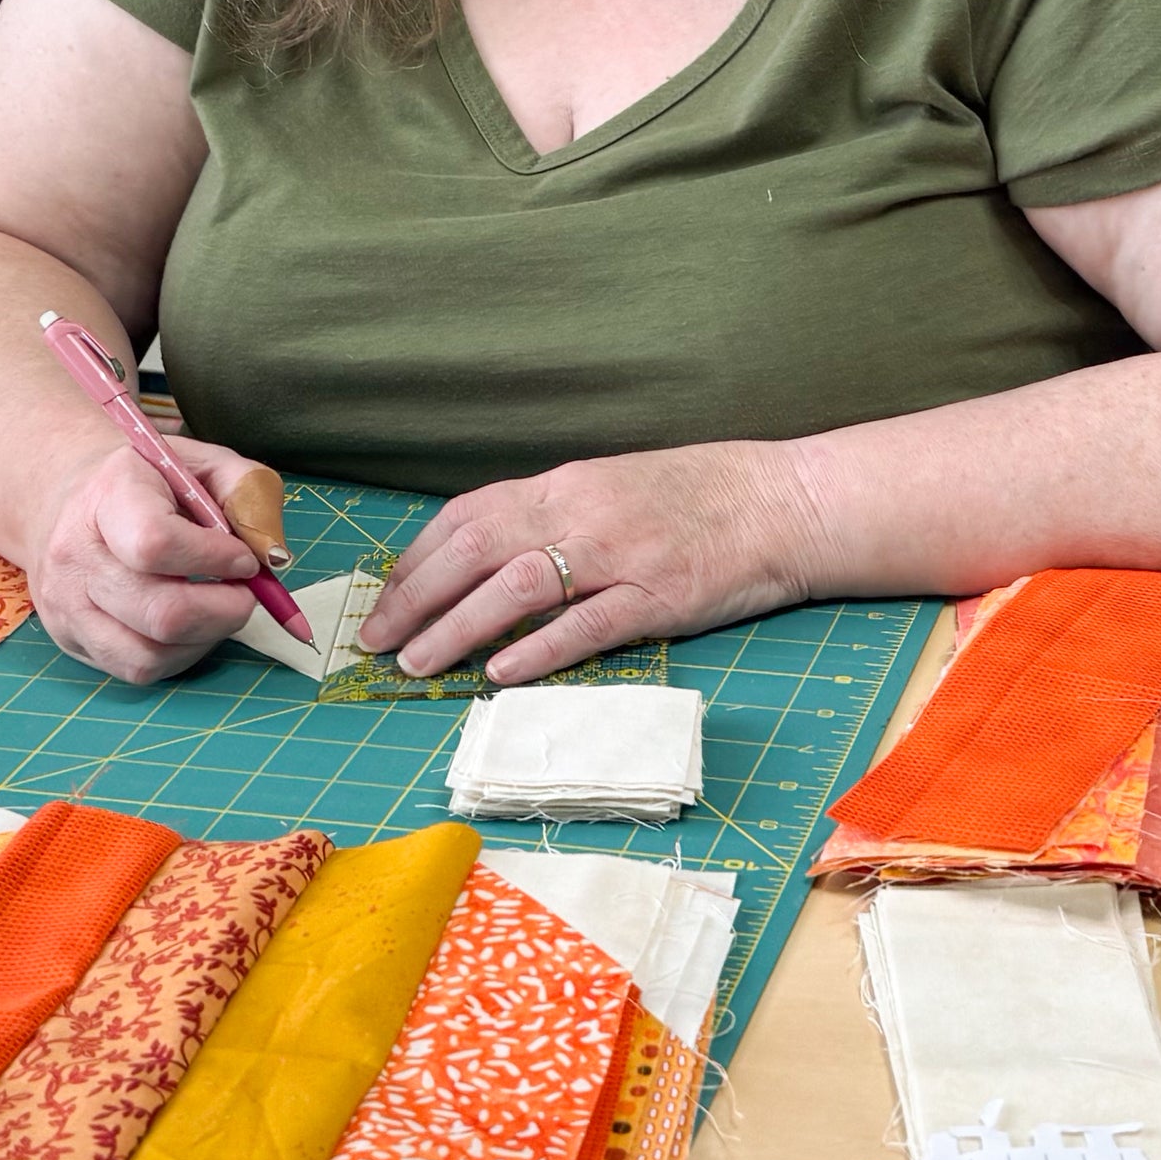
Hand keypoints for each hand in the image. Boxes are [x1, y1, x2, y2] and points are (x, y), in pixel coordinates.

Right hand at [29, 434, 283, 683]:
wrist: (67, 496)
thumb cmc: (147, 481)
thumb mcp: (201, 462)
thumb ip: (247, 493)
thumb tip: (272, 555)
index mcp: (107, 495)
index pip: (155, 543)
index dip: (214, 560)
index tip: (243, 558)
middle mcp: (75, 553)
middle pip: (160, 613)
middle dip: (224, 611)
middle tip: (245, 594)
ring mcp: (66, 603)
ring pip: (149, 655)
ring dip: (204, 640)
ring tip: (218, 608)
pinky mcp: (69, 638)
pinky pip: (136, 669)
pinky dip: (178, 656)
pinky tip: (190, 627)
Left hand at [372, 442, 824, 684]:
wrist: (784, 502)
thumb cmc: (698, 497)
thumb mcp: (610, 487)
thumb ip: (551, 515)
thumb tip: (483, 553)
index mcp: (564, 483)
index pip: (467, 516)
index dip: (417, 558)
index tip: (384, 596)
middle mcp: (581, 511)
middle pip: (475, 549)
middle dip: (416, 597)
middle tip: (376, 640)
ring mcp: (619, 554)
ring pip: (516, 589)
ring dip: (458, 628)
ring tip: (418, 664)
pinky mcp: (659, 597)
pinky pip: (586, 626)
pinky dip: (537, 651)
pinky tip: (499, 675)